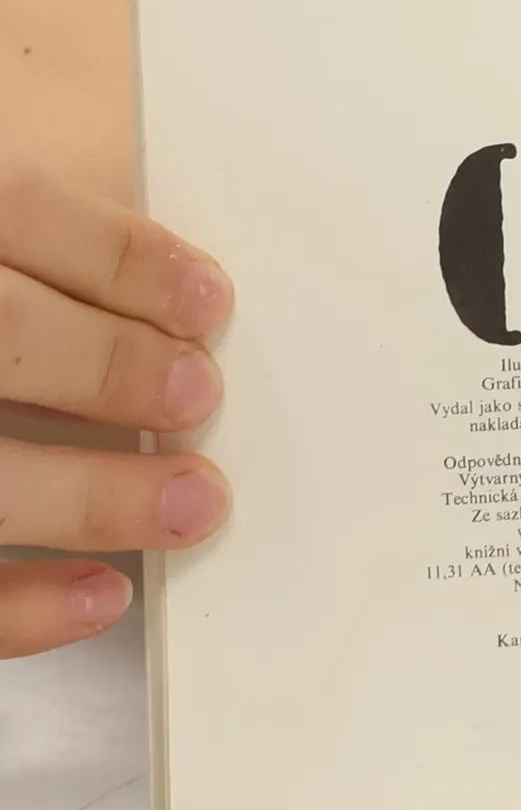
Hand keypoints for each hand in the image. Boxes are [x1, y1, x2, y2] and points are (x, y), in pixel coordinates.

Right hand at [2, 0, 232, 658]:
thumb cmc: (3, 295)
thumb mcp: (11, 221)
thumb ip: (53, 245)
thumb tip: (193, 290)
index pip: (12, 205)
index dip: (118, 253)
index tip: (211, 299)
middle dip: (107, 368)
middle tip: (201, 394)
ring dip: (90, 495)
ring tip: (197, 502)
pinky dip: (21, 605)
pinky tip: (103, 595)